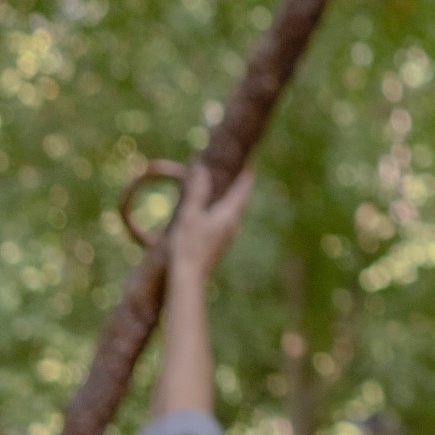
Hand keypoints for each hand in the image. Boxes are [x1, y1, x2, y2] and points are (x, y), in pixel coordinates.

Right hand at [168, 161, 252, 278]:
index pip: (244, 186)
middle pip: (240, 196)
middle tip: (234, 163)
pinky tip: (209, 206)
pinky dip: (220, 204)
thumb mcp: (189, 215)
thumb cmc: (187, 246)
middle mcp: (233, 223)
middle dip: (237, 179)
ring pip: (232, 207)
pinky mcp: (218, 241)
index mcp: (229, 214)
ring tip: (221, 180)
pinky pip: (224, 216)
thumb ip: (196, 191)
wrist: (186, 279)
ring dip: (228, 192)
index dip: (246, 169)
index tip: (247, 154)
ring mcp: (227, 234)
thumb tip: (200, 167)